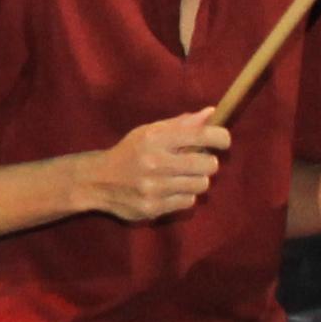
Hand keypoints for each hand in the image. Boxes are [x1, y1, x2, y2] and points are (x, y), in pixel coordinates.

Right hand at [83, 110, 229, 222]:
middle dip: (208, 162)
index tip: (223, 140)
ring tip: (182, 177)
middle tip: (198, 161)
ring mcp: (154, 188)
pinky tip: (170, 190)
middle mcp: (154, 163)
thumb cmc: (129, 152)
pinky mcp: (153, 208)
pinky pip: (188, 202)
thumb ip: (181, 124)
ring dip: (196, 180)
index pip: (201, 135)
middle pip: (208, 164)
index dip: (220, 137)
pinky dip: (184, 195)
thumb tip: (212, 113)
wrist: (97, 181)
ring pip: (201, 185)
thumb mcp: (149, 132)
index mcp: (154, 139)